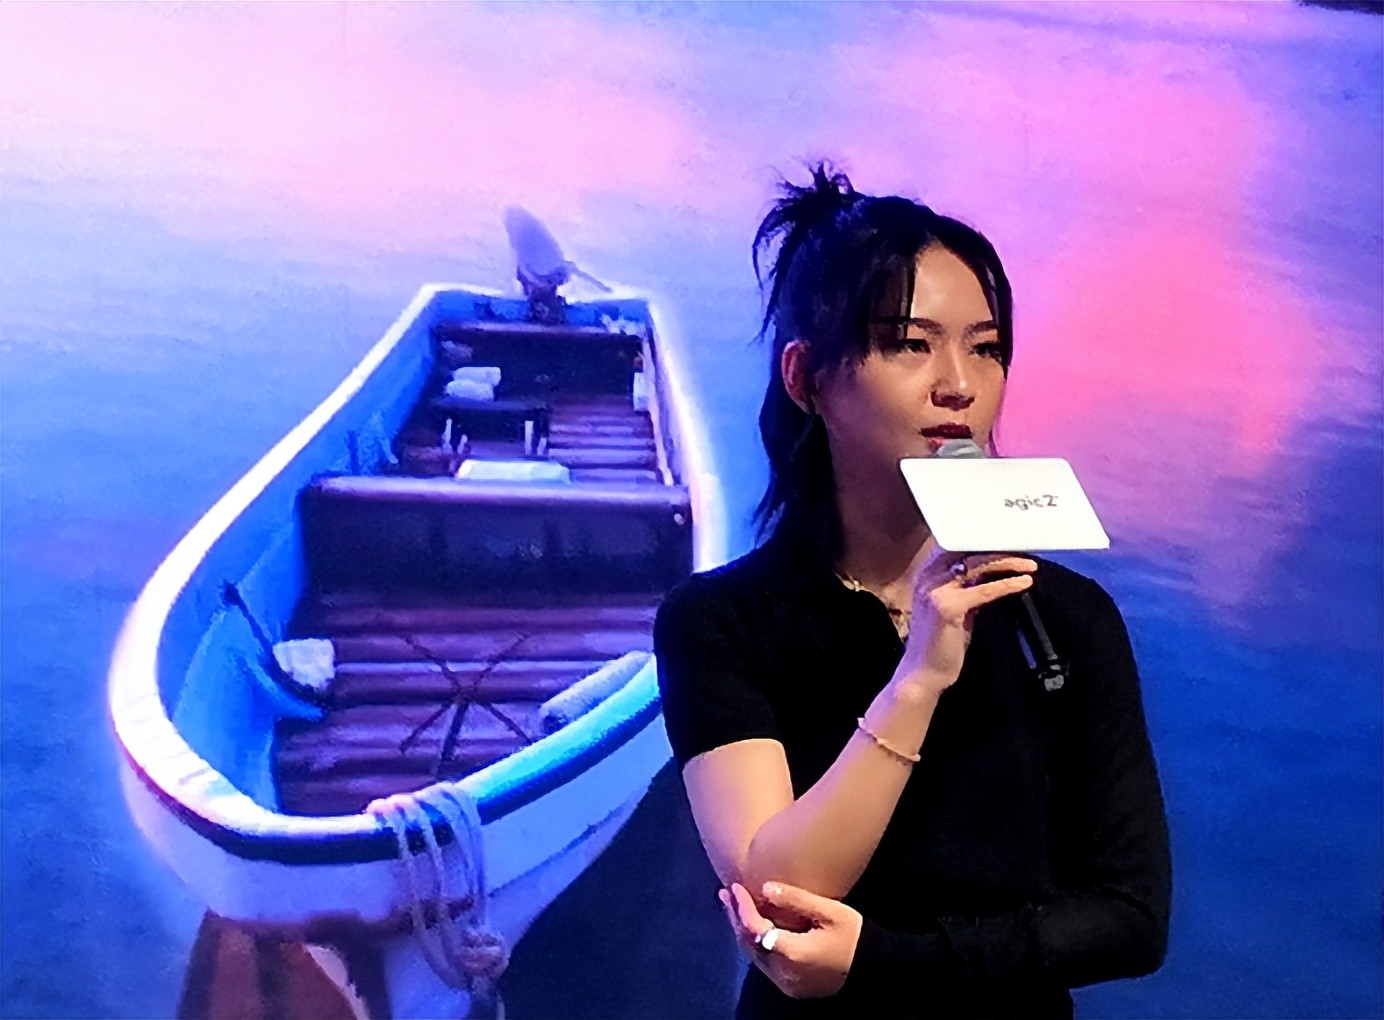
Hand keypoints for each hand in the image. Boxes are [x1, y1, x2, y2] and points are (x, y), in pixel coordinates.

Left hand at [717, 881, 863, 999]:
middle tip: (725, 893)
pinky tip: (752, 928)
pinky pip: (763, 963)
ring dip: (742, 930)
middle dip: (736, 917)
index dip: (742, 907)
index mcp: (792, 953)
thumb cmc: (852, 935)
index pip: (755, 929)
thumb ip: (797, 900)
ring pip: (754, 955)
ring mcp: (785, 983)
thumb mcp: (830, 912)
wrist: (871, 967)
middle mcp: (783, 972)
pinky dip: (754, 943)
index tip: (735, 886)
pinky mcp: (789, 986)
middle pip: (749, 943)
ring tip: (732, 907)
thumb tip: (765, 887)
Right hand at [896, 549, 1037, 694]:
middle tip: (1025, 550)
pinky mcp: (946, 607)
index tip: (1009, 543)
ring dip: (1007, 562)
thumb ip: (968, 588)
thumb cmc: (940, 644)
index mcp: (927, 574)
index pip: (957, 545)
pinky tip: (1023, 583)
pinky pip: (983, 590)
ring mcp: (934, 591)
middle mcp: (927, 577)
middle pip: (967, 550)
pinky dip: (1006, 584)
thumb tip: (991, 574)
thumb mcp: (956, 608)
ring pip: (976, 564)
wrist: (924, 674)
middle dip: (999, 548)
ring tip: (1029, 565)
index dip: (984, 542)